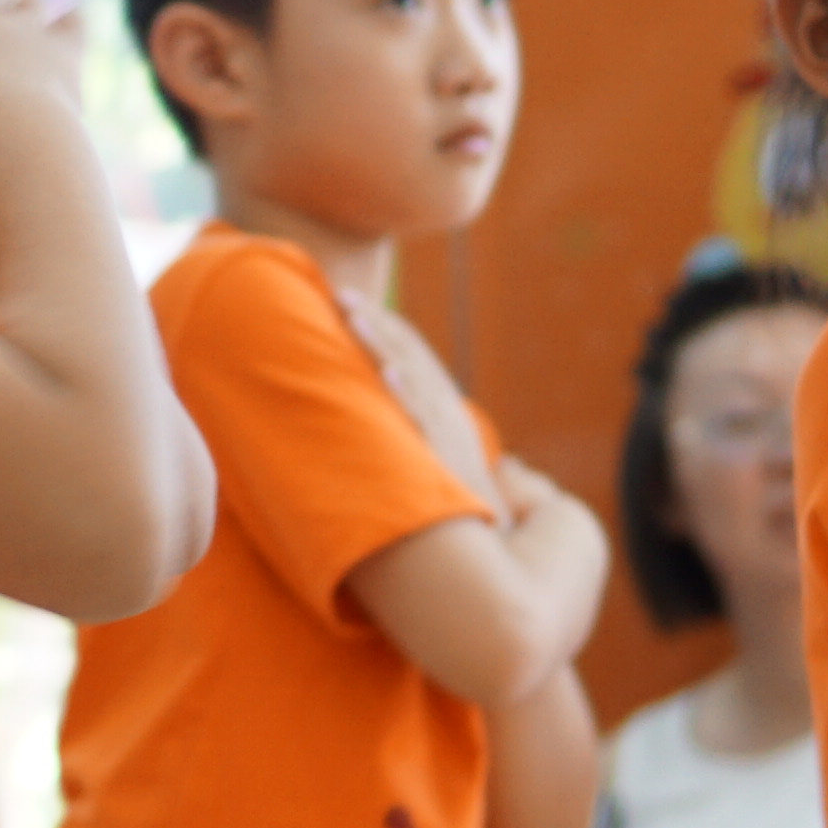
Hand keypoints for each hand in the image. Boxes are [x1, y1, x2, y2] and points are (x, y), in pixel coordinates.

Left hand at [341, 288, 506, 504]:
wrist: (487, 535)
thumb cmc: (455, 492)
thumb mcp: (433, 447)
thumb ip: (414, 422)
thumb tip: (390, 404)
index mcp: (442, 403)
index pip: (412, 353)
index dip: (385, 325)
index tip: (353, 302)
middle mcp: (445, 408)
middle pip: (408, 354)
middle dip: (376, 322)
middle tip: (340, 292)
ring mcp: (445, 428)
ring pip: (411, 377)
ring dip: (383, 346)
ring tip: (354, 317)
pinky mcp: (443, 453)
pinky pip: (422, 420)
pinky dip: (406, 394)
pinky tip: (387, 374)